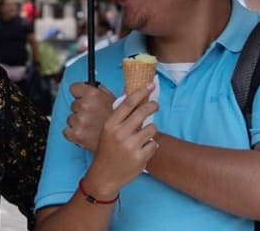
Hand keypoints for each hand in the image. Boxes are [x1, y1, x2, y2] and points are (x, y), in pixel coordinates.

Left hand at [64, 82, 115, 151]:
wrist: (122, 141)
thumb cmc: (120, 120)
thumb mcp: (114, 100)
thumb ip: (101, 91)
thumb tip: (94, 85)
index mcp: (93, 94)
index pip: (74, 88)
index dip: (79, 93)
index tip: (82, 97)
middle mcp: (85, 105)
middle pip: (73, 105)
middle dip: (81, 110)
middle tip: (93, 116)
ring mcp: (80, 120)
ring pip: (70, 119)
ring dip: (78, 123)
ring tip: (91, 126)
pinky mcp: (76, 134)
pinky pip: (67, 131)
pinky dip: (73, 134)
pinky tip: (85, 133)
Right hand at [81, 84, 158, 198]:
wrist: (104, 175)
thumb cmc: (107, 150)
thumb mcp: (108, 131)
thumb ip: (120, 116)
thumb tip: (135, 97)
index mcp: (110, 125)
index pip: (128, 103)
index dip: (140, 92)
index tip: (150, 85)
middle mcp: (120, 134)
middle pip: (143, 112)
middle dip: (152, 106)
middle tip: (155, 105)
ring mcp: (130, 146)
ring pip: (151, 128)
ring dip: (150, 130)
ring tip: (143, 137)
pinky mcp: (140, 157)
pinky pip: (154, 144)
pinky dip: (150, 146)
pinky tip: (142, 150)